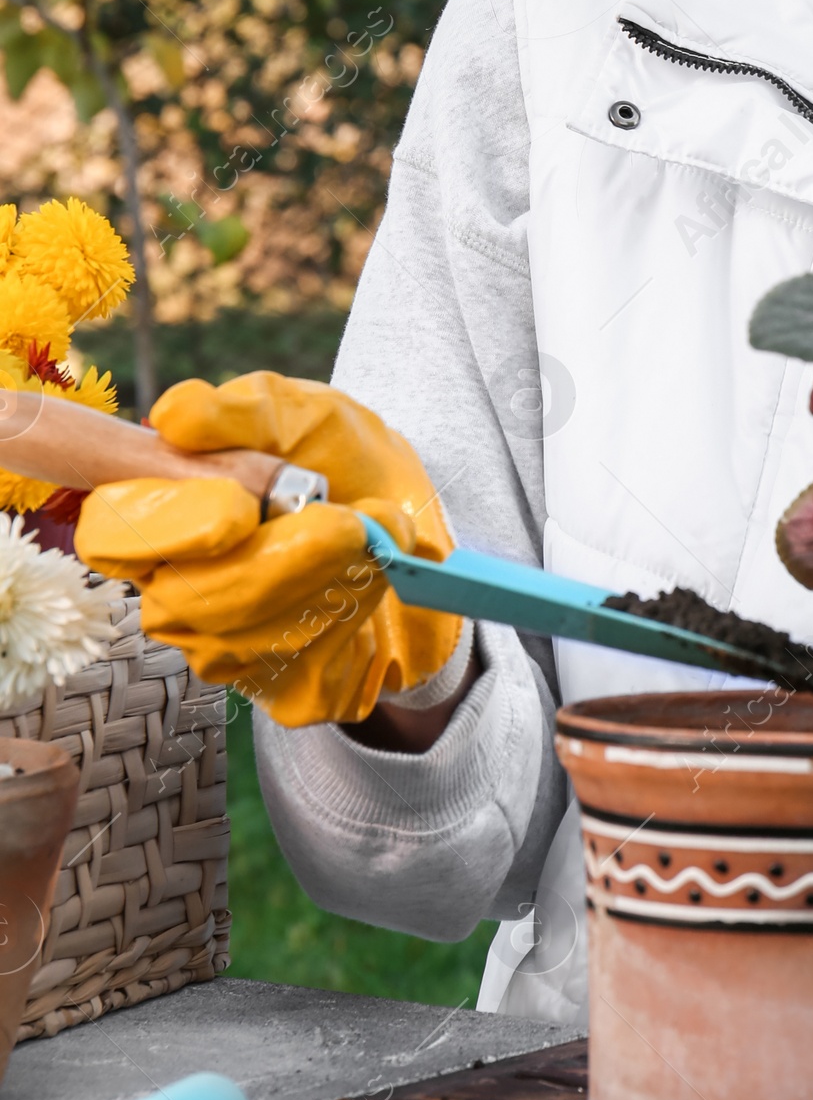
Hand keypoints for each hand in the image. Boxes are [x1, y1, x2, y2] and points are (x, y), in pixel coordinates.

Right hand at [75, 375, 462, 727]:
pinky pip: (302, 666)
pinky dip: (352, 612)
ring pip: (246, 634)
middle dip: (279, 559)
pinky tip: (369, 581)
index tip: (239, 510)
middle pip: (185, 598)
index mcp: (159, 516)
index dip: (164, 528)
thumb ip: (238, 411)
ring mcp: (220, 647)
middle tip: (344, 521)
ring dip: (327, 579)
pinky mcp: (281, 688)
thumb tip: (173, 420)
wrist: (416, 518)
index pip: (110, 534)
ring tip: (368, 538)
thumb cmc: (340, 458)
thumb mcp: (298, 412)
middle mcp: (173, 589)